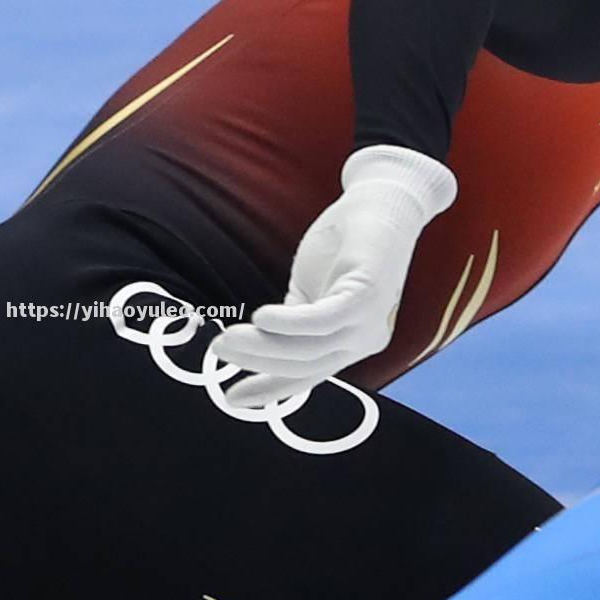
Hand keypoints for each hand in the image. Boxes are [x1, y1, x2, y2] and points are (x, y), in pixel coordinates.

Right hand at [210, 146, 455, 409]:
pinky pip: (323, 321)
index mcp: (349, 344)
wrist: (381, 201)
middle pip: (303, 366)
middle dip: (256, 363)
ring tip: (228, 338)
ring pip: (308, 349)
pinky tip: (260, 317)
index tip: (230, 398)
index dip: (267, 390)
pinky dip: (289, 323)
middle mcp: (364, 341)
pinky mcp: (366, 294)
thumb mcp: (310, 293)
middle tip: (218, 351)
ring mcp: (368, 320)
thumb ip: (291, 323)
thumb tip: (255, 345)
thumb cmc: (343, 246)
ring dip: (263, 346)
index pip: (305, 377)